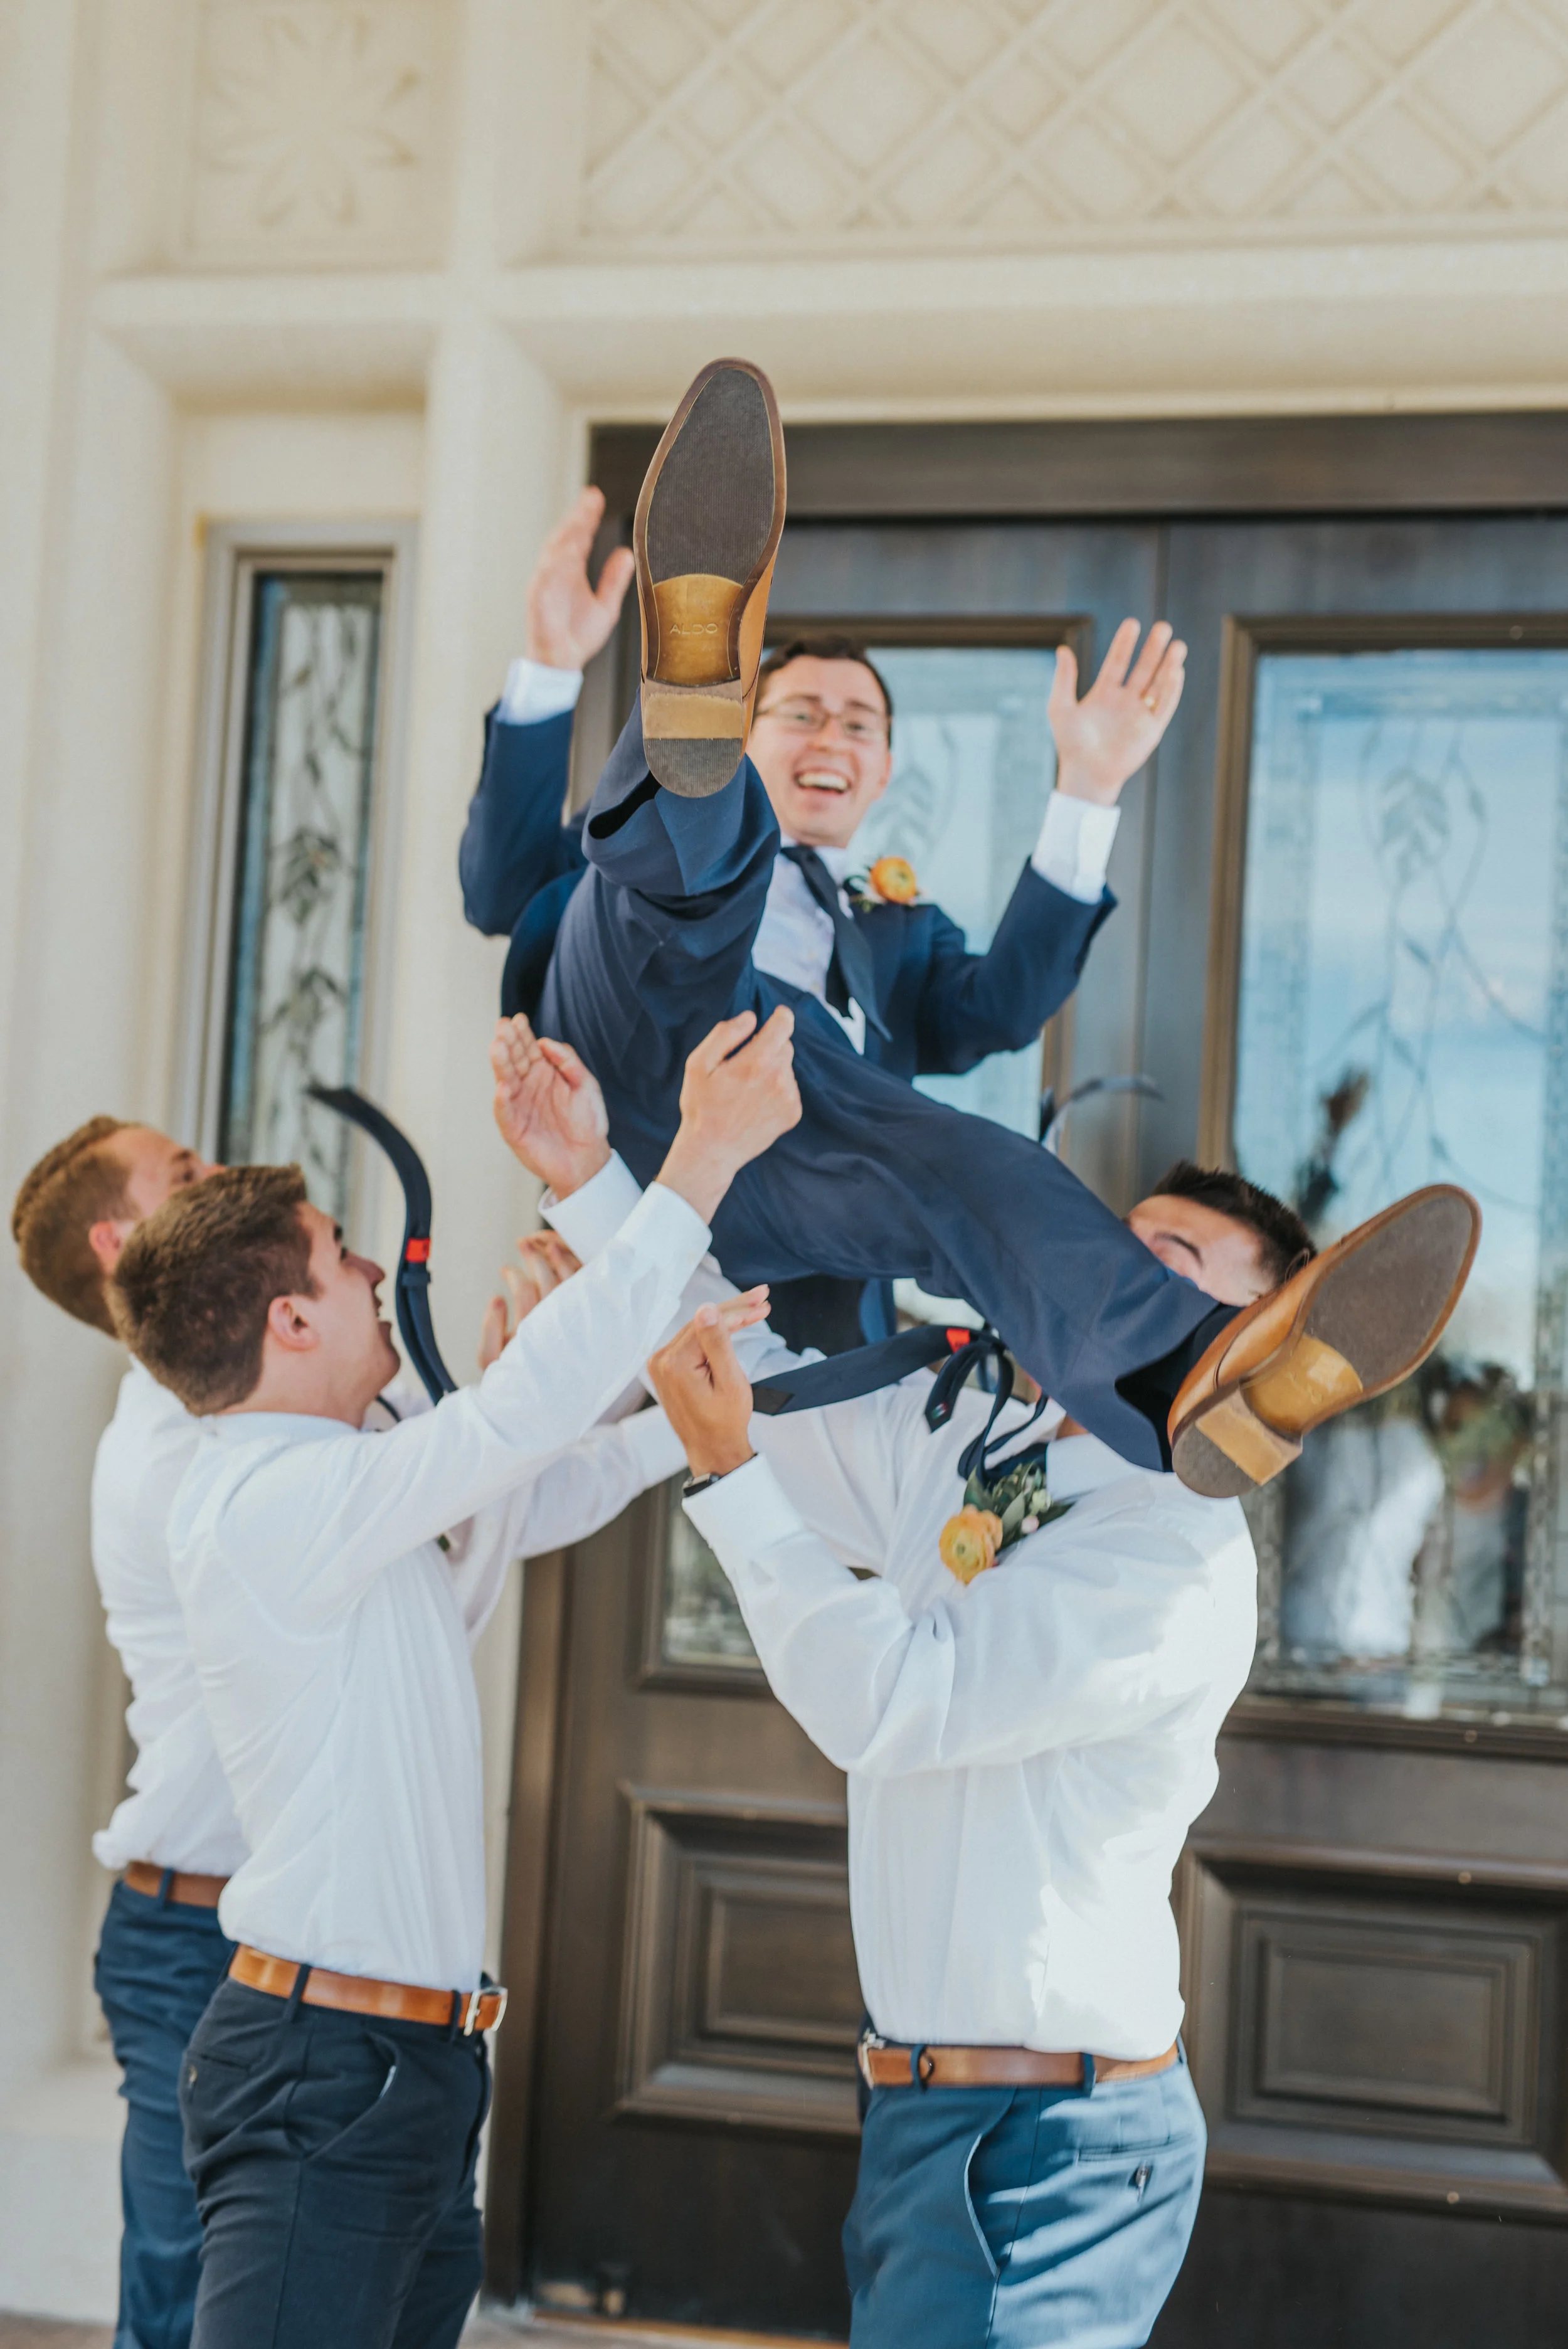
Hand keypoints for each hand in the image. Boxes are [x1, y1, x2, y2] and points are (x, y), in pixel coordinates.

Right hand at [476, 1232, 581, 1369]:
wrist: (547, 1401)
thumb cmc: (517, 1377)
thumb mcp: (491, 1360)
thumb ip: (489, 1329)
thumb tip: (496, 1299)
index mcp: (531, 1335)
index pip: (525, 1293)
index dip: (514, 1276)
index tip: (505, 1269)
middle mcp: (556, 1328)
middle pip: (550, 1282)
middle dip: (534, 1257)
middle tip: (523, 1243)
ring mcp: (576, 1325)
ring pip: (573, 1282)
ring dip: (561, 1258)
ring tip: (548, 1244)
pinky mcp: (590, 1324)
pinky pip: (589, 1289)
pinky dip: (580, 1270)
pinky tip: (568, 1259)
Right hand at [491, 1014, 610, 1195]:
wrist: (587, 1158)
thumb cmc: (588, 1122)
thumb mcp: (586, 1084)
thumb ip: (568, 1061)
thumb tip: (544, 1041)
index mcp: (543, 1072)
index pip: (528, 1048)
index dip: (522, 1034)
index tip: (518, 1019)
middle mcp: (527, 1085)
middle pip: (514, 1060)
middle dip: (508, 1042)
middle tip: (502, 1026)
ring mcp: (518, 1105)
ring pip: (506, 1080)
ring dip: (501, 1064)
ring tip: (497, 1046)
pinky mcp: (513, 1127)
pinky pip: (505, 1112)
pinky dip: (503, 1100)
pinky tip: (503, 1086)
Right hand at [525, 488, 635, 669]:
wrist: (562, 664)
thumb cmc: (578, 636)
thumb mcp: (606, 606)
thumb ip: (613, 580)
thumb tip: (627, 554)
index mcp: (570, 571)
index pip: (579, 537)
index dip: (586, 516)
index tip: (595, 496)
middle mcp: (555, 573)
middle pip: (565, 538)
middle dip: (577, 518)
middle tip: (591, 498)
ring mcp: (545, 585)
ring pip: (554, 554)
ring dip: (567, 535)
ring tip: (582, 519)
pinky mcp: (538, 602)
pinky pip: (545, 579)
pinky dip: (555, 565)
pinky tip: (568, 552)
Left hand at [648, 1304, 758, 1478]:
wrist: (712, 1449)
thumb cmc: (724, 1421)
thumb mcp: (729, 1382)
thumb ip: (718, 1344)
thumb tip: (706, 1309)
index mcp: (675, 1363)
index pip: (708, 1323)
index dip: (738, 1311)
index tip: (763, 1303)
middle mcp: (661, 1360)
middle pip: (702, 1322)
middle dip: (735, 1310)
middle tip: (762, 1297)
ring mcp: (662, 1364)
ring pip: (699, 1330)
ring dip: (727, 1320)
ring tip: (755, 1308)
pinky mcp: (668, 1367)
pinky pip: (693, 1342)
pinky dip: (714, 1335)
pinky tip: (734, 1325)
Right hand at [655, 1007, 800, 1225]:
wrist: (712, 1151)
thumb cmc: (701, 1106)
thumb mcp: (699, 1064)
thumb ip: (726, 1034)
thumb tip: (751, 1017)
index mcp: (757, 1062)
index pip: (784, 1024)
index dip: (779, 1016)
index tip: (775, 1016)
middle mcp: (779, 1078)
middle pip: (785, 1046)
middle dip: (768, 1048)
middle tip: (743, 1066)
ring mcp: (789, 1098)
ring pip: (787, 1068)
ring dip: (772, 1071)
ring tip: (746, 1090)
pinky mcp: (793, 1113)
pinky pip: (790, 1089)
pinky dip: (777, 1091)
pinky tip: (755, 1104)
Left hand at [1049, 619, 1185, 805]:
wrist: (1085, 774)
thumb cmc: (1071, 744)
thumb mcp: (1061, 707)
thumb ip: (1064, 678)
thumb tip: (1063, 649)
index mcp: (1104, 694)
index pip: (1118, 661)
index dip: (1125, 643)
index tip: (1133, 623)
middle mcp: (1124, 701)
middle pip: (1143, 668)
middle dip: (1154, 648)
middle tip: (1164, 627)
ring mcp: (1139, 714)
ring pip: (1158, 684)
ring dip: (1168, 665)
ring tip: (1178, 645)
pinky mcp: (1151, 729)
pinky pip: (1165, 705)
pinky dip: (1171, 689)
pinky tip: (1175, 671)